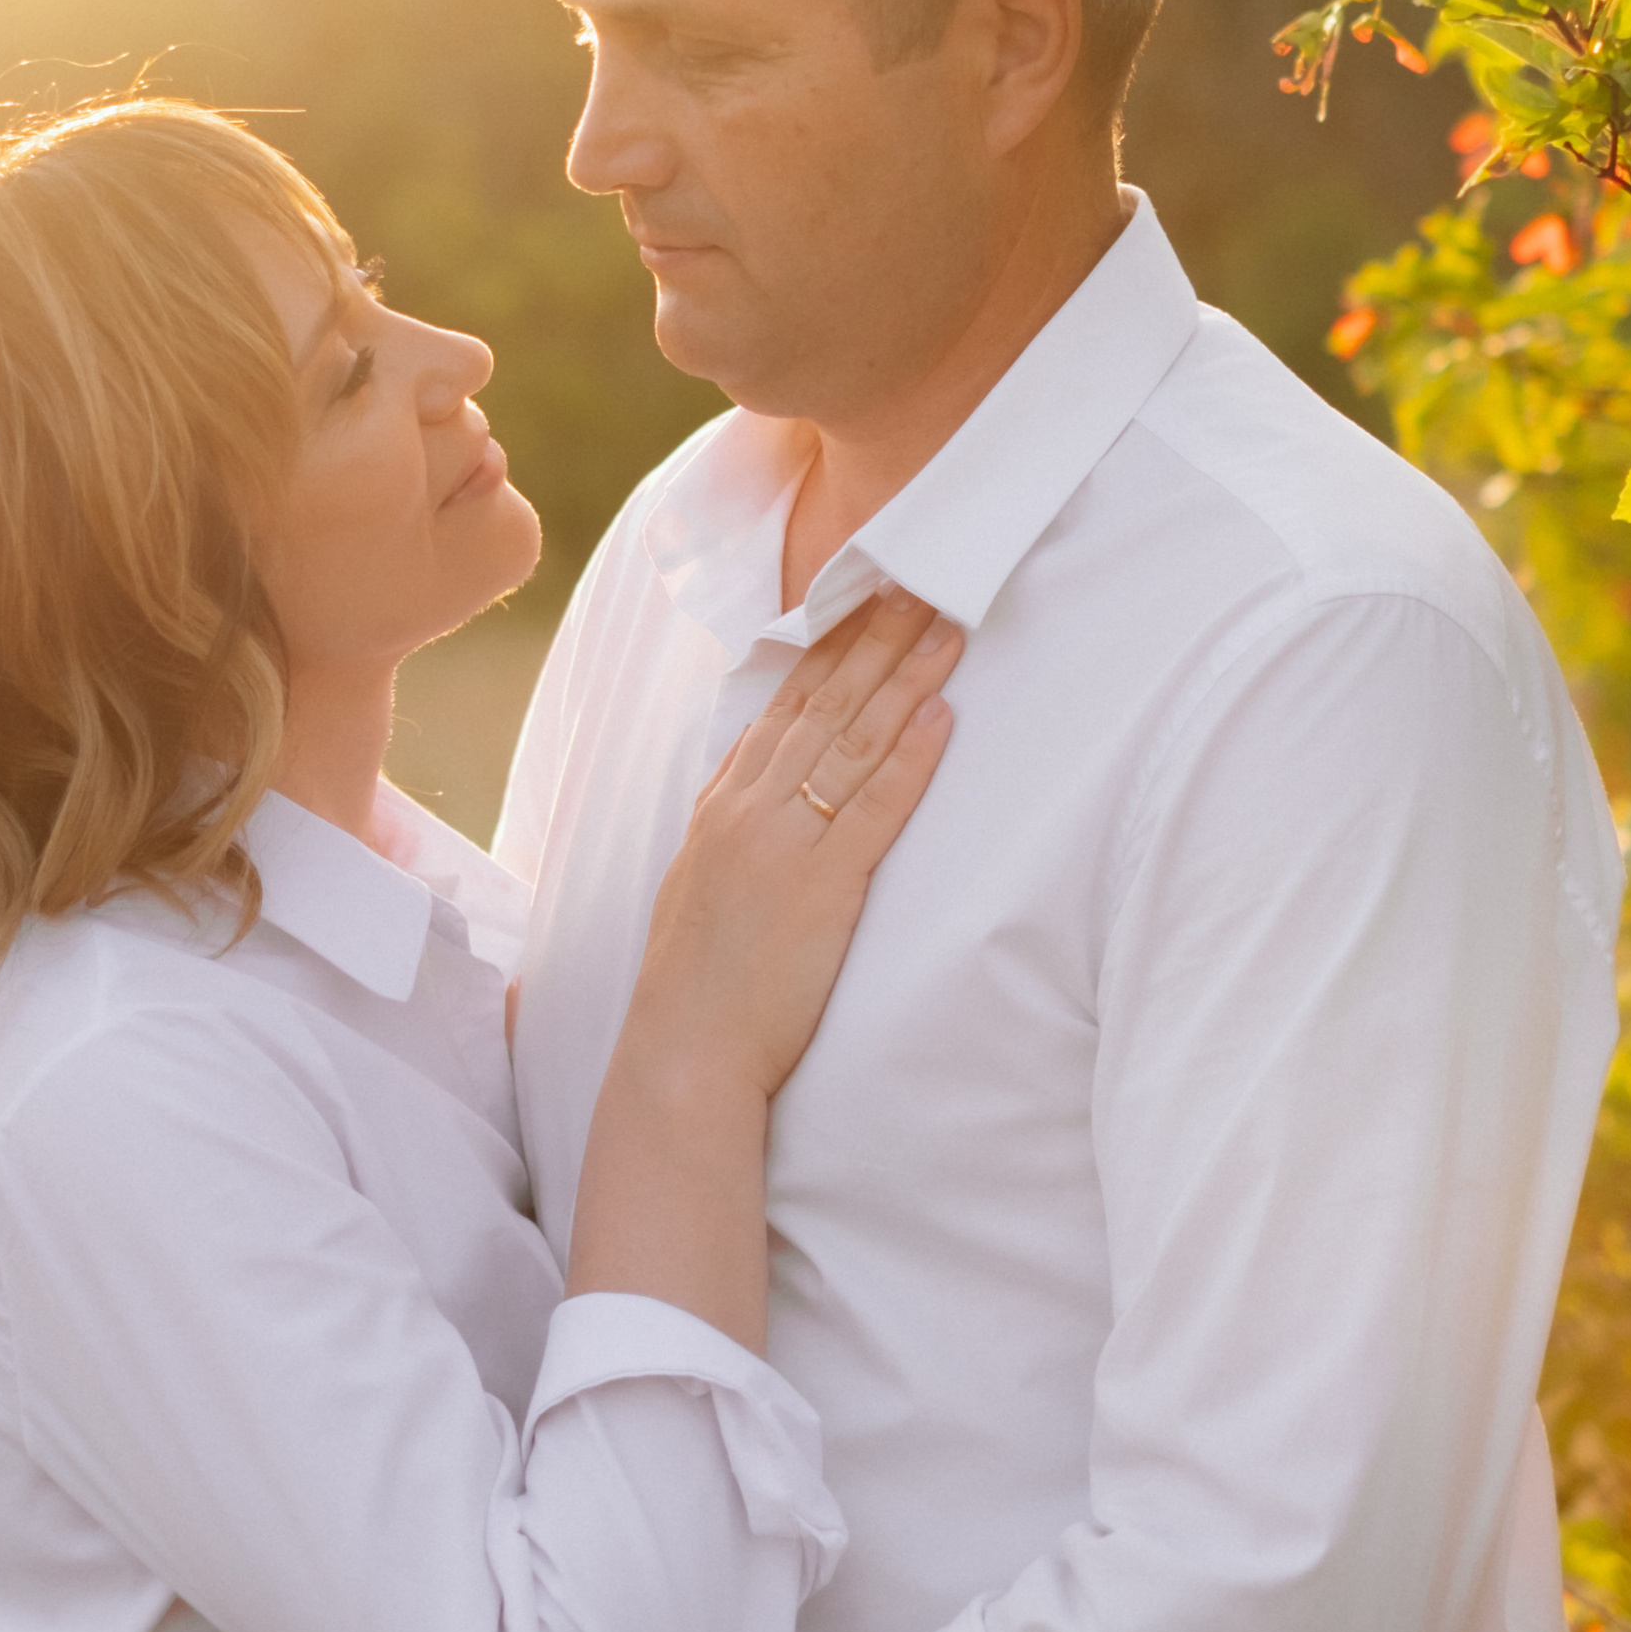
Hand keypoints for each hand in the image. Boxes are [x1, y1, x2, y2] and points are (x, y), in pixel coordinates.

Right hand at [630, 585, 959, 1096]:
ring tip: (947, 627)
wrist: (683, 1050)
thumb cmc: (698, 979)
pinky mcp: (824, 888)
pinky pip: (874, 809)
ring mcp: (786, 844)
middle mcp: (750, 809)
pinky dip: (911, 759)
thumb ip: (731, 819)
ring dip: (905, 678)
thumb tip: (756, 770)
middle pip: (825, 703)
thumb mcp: (700, 879)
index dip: (830, 645)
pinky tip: (941, 716)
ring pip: (853, 740)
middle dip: (876, 638)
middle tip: (920, 581)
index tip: (866, 596)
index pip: (784, 703)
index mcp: (723, 804)